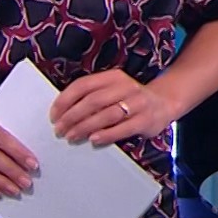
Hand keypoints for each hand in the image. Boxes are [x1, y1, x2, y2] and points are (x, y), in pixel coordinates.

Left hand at [50, 69, 172, 146]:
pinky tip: (93, 140)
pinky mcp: (146, 119)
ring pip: (106, 115)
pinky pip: (123, 128)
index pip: (83, 85)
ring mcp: (138, 103)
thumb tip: (63, 114)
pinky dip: (106, 135)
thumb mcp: (112, 91)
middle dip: (72, 116)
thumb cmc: (130, 100)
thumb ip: (92, 97)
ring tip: (71, 137)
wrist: (164, 103)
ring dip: (85, 127)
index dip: (65, 100)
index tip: (53, 115)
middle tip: (59, 129)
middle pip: (93, 101)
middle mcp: (126, 86)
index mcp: (113, 76)